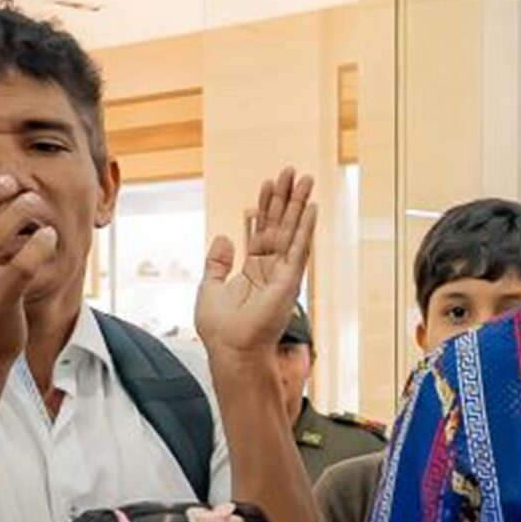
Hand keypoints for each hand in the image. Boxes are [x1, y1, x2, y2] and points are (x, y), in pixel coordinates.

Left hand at [196, 169, 316, 356]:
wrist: (231, 349)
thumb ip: (217, 262)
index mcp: (253, 270)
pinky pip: (299, 248)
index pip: (261, 231)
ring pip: (291, 230)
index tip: (267, 186)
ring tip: (303, 179)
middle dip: (284, 198)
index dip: (264, 208)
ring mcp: (282, 274)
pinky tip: (311, 208)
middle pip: (279, 225)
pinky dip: (306, 227)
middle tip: (290, 172)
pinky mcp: (289, 280)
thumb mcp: (209, 286)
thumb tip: (223, 237)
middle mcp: (271, 269)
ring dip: (298, 204)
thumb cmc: (221, 329)